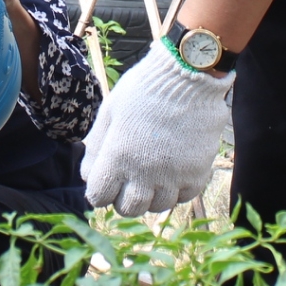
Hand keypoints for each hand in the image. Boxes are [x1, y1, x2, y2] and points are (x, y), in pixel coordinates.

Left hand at [81, 42, 231, 215]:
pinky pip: (185, 197)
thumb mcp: (110, 111)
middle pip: (129, 209)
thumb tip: (88, 176)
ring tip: (153, 173)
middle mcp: (145, 173)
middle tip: (129, 180)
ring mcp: (174, 175)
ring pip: (158, 206)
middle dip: (124, 198)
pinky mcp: (197, 173)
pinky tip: (173, 171)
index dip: (100, 190)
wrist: (188, 75)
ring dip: (152, 195)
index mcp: (118, 156)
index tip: (106, 180)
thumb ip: (96, 146)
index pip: (99, 197)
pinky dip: (177, 189)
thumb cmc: (144, 89)